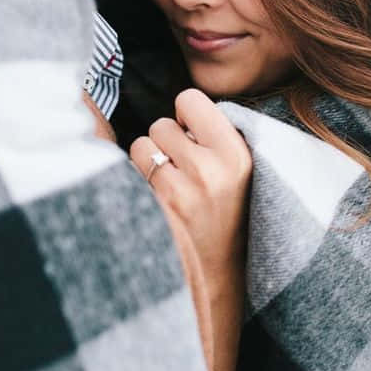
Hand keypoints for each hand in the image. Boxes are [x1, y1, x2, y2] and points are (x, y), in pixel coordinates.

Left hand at [130, 89, 251, 286]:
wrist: (220, 271)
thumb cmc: (228, 212)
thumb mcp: (240, 168)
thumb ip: (215, 133)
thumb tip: (180, 106)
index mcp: (236, 154)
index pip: (189, 99)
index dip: (186, 114)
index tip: (193, 134)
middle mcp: (209, 170)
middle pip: (161, 124)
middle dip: (167, 141)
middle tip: (183, 166)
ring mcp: (179, 192)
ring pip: (141, 146)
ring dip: (149, 160)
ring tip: (170, 182)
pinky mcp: (154, 211)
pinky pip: (130, 173)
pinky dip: (138, 181)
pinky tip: (157, 199)